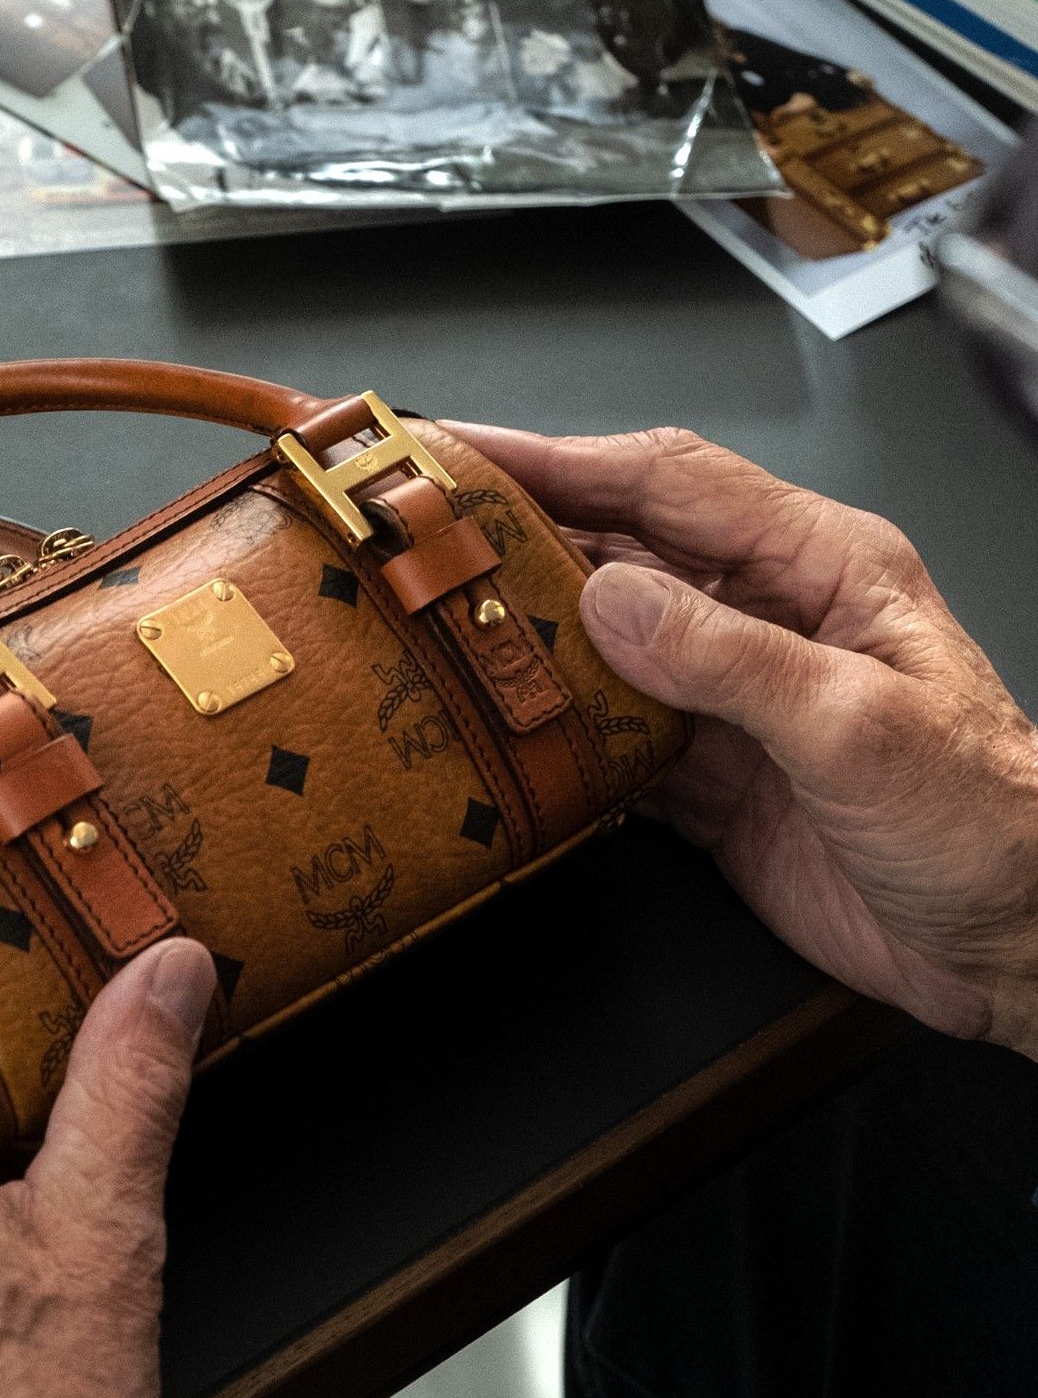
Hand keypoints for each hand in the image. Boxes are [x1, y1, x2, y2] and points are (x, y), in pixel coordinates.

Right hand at [451, 423, 1037, 1056]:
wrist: (1013, 944)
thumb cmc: (989, 821)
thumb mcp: (860, 726)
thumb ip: (729, 659)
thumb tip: (611, 598)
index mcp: (818, 567)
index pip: (667, 483)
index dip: (559, 460)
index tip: (464, 453)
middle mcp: (765, 618)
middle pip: (618, 554)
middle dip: (518, 542)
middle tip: (419, 543)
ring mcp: (730, 701)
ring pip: (600, 649)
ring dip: (523, 644)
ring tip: (432, 635)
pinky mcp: (709, 781)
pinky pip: (608, 742)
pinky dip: (550, 739)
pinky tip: (500, 736)